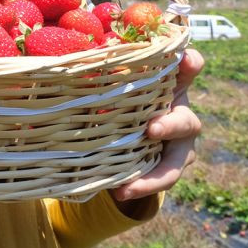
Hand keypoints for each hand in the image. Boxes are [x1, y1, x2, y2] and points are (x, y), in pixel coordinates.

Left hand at [109, 45, 203, 204]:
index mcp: (169, 85)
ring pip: (178, 159)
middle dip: (171, 125)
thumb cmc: (122, 95)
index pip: (188, 69)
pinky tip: (121, 192)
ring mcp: (178, 144)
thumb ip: (101, 70)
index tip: (183, 59)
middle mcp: (179, 113)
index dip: (190, 63)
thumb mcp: (116, 81)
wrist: (128, 131)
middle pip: (187, 120)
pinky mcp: (171, 166)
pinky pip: (162, 179)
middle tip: (151, 130)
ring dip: (157, 172)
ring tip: (131, 185)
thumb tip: (58, 55)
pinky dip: (142, 187)